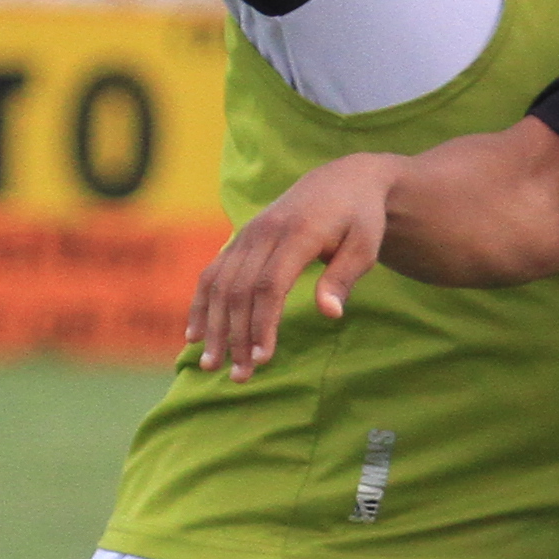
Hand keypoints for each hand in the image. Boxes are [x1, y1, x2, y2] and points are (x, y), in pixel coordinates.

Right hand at [185, 157, 397, 374]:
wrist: (340, 181)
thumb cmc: (359, 219)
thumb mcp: (365, 246)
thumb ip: (344, 277)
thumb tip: (330, 314)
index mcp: (296, 233)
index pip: (270, 284)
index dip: (262, 323)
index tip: (263, 359)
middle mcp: (263, 232)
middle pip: (239, 290)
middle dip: (236, 336)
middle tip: (240, 377)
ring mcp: (246, 235)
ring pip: (219, 284)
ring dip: (212, 327)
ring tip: (209, 365)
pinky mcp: (239, 240)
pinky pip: (212, 273)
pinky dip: (200, 304)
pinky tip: (193, 335)